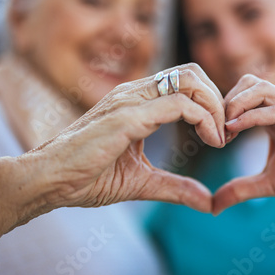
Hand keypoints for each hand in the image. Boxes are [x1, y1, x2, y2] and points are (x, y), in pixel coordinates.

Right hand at [13, 64, 225, 225]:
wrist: (49, 181)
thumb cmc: (87, 176)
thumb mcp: (143, 182)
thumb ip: (177, 188)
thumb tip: (208, 202)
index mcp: (138, 101)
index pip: (186, 82)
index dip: (211, 103)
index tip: (220, 135)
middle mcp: (136, 92)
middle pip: (193, 72)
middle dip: (218, 99)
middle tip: (225, 132)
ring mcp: (131, 100)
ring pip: (190, 81)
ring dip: (215, 106)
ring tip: (220, 137)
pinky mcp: (128, 115)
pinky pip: (178, 104)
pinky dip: (203, 118)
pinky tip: (210, 141)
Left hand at [214, 75, 274, 225]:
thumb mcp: (268, 184)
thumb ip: (241, 189)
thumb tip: (214, 207)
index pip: (246, 91)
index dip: (225, 107)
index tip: (213, 132)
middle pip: (251, 82)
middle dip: (228, 100)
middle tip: (217, 127)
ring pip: (263, 89)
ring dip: (237, 104)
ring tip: (225, 127)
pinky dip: (252, 116)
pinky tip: (234, 129)